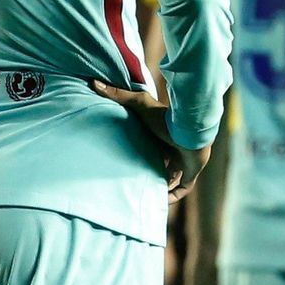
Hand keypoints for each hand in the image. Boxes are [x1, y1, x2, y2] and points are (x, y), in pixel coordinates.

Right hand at [91, 80, 210, 203]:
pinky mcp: (191, 173)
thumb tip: (93, 82)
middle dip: (149, 174)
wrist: (190, 130)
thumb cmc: (165, 118)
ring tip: (143, 197)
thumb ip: (118, 95)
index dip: (140, 156)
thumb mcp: (139, 104)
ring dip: (161, 187)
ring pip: (171, 179)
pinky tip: (160, 203)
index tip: (124, 163)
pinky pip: (182, 189)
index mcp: (161, 138)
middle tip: (131, 184)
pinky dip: (172, 197)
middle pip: (161, 165)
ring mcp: (183, 163)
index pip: (151, 149)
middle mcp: (173, 151)